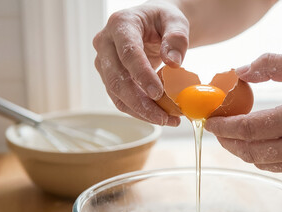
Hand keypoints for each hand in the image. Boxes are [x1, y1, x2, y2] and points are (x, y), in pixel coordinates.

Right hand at [93, 1, 188, 125]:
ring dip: (141, 112)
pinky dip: (139, 111)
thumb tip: (173, 62)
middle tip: (165, 117)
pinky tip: (159, 116)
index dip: (141, 75)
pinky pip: (121, 100)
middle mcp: (105, 43)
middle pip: (117, 79)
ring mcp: (104, 62)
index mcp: (121, 24)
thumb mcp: (176, 21)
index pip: (128, 53)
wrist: (152, 24)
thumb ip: (177, 38)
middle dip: (140, 103)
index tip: (158, 93)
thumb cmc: (163, 20)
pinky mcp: (109, 77)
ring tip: (167, 120)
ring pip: (116, 94)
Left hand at [206, 53, 281, 178]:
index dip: (225, 127)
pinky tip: (259, 144)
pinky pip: (279, 167)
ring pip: (262, 163)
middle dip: (227, 141)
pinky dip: (263, 157)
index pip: (250, 129)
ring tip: (233, 136)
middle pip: (251, 150)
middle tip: (216, 129)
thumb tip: (239, 72)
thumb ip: (271, 65)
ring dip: (243, 151)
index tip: (210, 121)